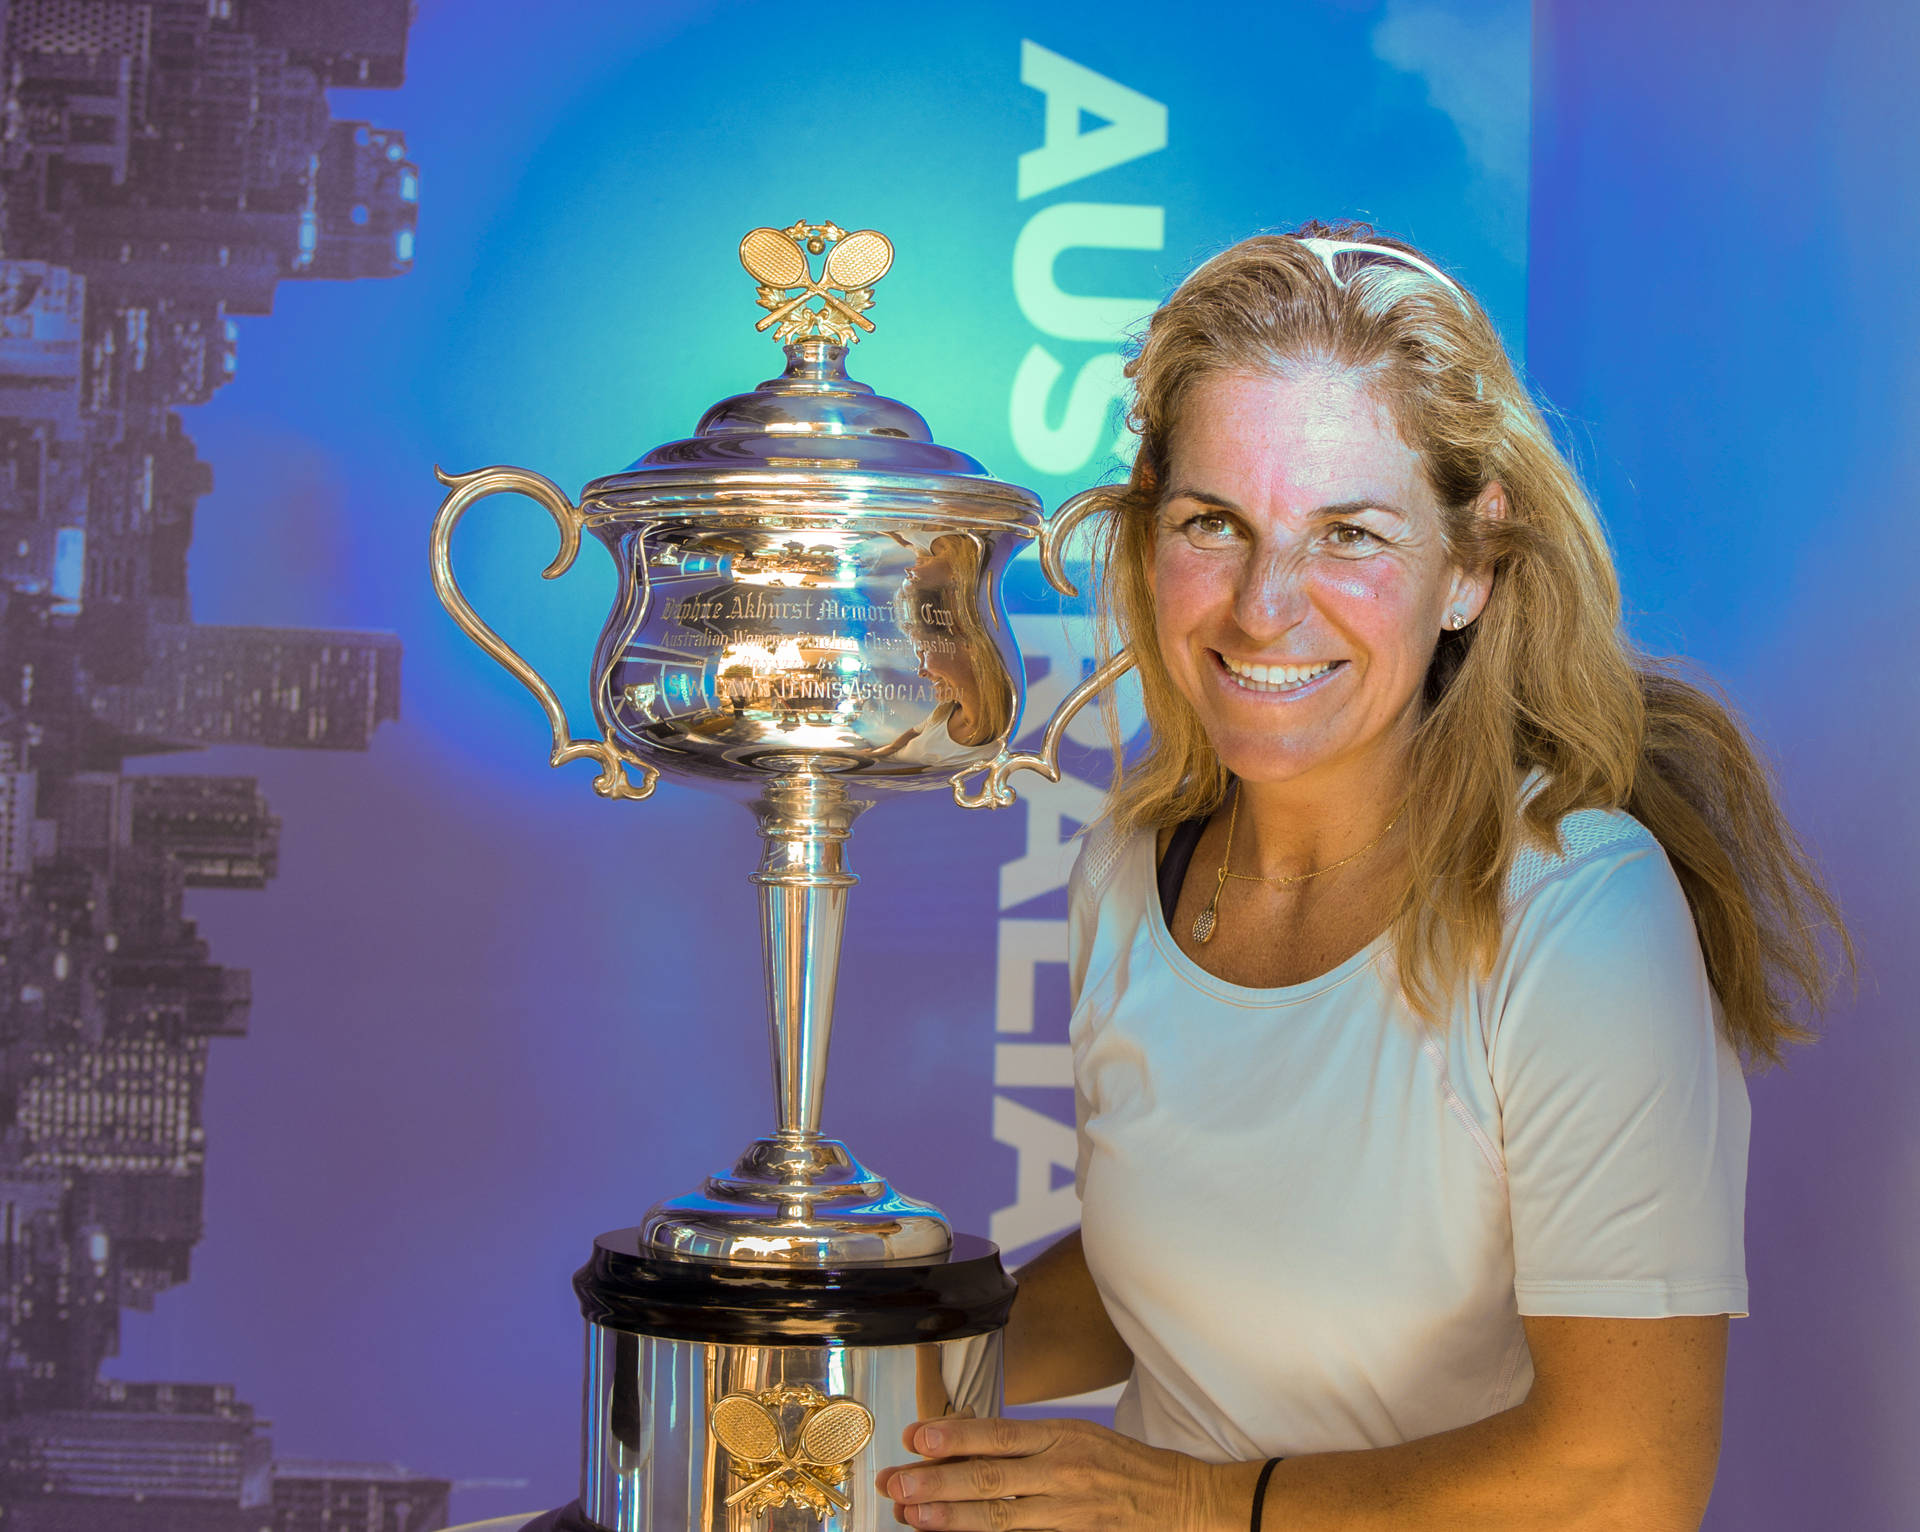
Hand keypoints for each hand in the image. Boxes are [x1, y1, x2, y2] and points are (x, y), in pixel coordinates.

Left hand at [874, 1414, 1254, 1530]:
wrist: (1182, 1501)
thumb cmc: (1122, 1466)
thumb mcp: (1078, 1437)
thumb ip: (1026, 1443)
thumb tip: (962, 1444)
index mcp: (1062, 1436)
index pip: (998, 1434)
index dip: (955, 1437)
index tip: (915, 1437)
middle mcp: (1064, 1471)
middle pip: (991, 1477)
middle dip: (938, 1481)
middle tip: (898, 1484)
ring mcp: (1071, 1512)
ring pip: (1001, 1517)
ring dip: (953, 1517)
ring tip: (914, 1516)